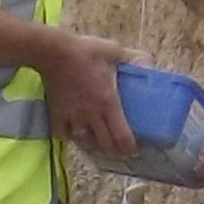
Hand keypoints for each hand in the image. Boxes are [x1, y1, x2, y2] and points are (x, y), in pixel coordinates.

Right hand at [44, 30, 135, 153]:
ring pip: (86, 143)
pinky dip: (72, 138)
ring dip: (95, 148)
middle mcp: (92, 115)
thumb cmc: (85, 51)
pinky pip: (65, 135)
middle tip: (121, 152)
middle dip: (115, 151)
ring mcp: (73, 117)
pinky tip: (75, 136)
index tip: (135, 151)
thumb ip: (132, 59)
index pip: (121, 135)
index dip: (129, 147)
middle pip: (105, 144)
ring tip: (101, 148)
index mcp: (108, 102)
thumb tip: (149, 65)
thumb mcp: (114, 51)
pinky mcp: (58, 115)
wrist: (54, 52)